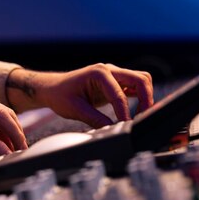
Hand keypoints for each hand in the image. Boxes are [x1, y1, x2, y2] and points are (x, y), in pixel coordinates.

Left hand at [6, 64, 153, 127]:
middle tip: (142, 118)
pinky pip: (134, 87)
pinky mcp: (115, 83)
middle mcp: (109, 70)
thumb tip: (112, 129)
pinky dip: (139, 97)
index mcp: (98, 73)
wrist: (52, 88)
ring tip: (140, 115)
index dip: (125, 111)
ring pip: (141, 80)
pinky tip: (136, 112)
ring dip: (145, 96)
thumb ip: (95, 119)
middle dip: (146, 98)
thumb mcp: (75, 110)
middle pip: (140, 79)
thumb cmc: (60, 95)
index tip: (127, 125)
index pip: (119, 93)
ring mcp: (114, 75)